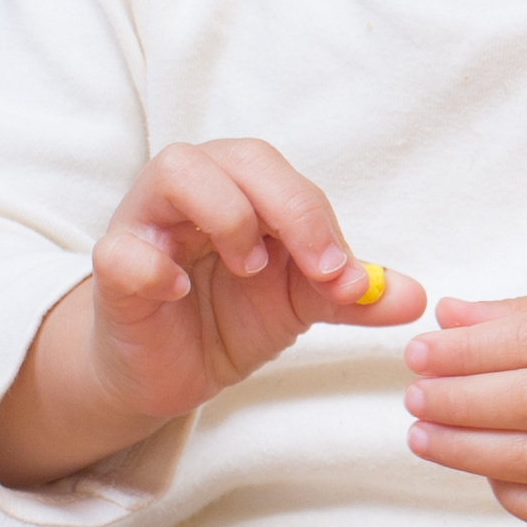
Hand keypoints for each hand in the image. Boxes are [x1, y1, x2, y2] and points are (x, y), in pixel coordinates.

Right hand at [0, 138, 402, 488]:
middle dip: (290, 208)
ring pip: (176, 170)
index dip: (320, 221)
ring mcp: (146, 223)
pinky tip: (181, 294)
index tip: (348, 279)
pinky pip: (121, 249)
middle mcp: (193, 191)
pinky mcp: (112, 268)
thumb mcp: (300, 305)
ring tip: (248, 268)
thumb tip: (415, 296)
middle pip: (240, 155)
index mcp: (242, 189)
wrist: (168, 371)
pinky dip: (153, 267)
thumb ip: (352, 296)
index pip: (284, 175)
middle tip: (317, 271)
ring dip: (226, 214)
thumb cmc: (228, 317)